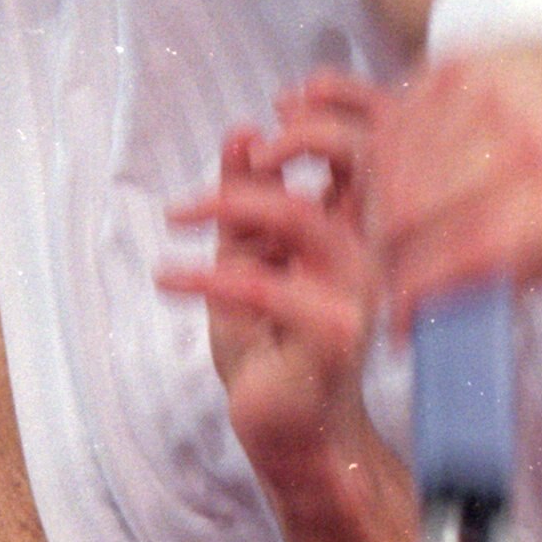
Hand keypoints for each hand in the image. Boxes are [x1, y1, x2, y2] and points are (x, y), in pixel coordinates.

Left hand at [161, 75, 386, 498]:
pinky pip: (262, 284)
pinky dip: (203, 276)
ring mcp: (360, 292)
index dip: (333, 112)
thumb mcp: (246, 259)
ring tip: (177, 215)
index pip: (371, 148)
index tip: (278, 107)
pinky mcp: (333, 332)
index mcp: (361, 230)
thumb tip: (243, 132)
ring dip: (230, 202)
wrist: (286, 434)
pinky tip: (168, 278)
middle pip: (354, 160)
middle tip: (241, 149)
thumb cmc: (271, 351)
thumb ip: (247, 198)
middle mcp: (373, 254)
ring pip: (299, 215)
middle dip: (294, 140)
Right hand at [368, 40, 541, 326]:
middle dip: (385, 252)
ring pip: (392, 168)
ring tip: (384, 235)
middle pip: (415, 206)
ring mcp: (484, 98)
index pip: (469, 248)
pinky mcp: (452, 70)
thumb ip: (504, 278)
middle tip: (383, 273)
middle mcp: (523, 141)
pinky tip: (387, 189)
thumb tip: (436, 315)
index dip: (420, 287)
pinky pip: (390, 129)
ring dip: (374, 212)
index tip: (398, 316)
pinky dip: (377, 167)